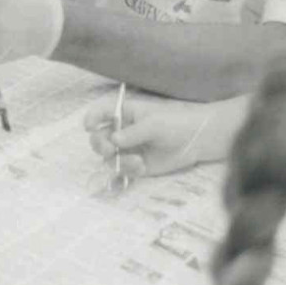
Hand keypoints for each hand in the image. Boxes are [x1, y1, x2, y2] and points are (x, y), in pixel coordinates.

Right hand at [82, 91, 249, 177]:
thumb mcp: (154, 124)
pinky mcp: (137, 164)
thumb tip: (113, 140)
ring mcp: (128, 149)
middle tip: (110, 149)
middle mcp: (122, 131)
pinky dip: (128, 170)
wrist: (197, 140)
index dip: (91, 119)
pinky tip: (141, 167)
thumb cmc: (175, 122)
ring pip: (109, 157)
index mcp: (123, 114)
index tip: (88, 127)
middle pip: (99, 138)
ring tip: (136, 162)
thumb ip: (133, 132)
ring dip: (117, 160)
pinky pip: (123, 169)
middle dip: (100, 144)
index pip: (100, 114)